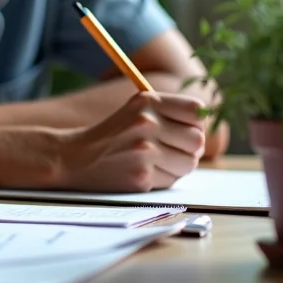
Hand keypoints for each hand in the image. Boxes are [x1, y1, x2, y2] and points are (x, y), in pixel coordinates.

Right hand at [57, 91, 204, 191]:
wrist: (74, 157)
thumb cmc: (113, 134)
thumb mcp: (136, 109)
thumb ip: (170, 112)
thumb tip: (208, 123)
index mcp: (147, 101)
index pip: (197, 110)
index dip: (196, 123)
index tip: (184, 129)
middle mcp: (146, 123)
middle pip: (198, 140)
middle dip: (190, 149)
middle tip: (173, 150)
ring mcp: (144, 151)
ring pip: (189, 163)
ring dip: (179, 166)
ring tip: (157, 161)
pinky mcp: (141, 176)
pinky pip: (172, 180)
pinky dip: (163, 179)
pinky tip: (143, 172)